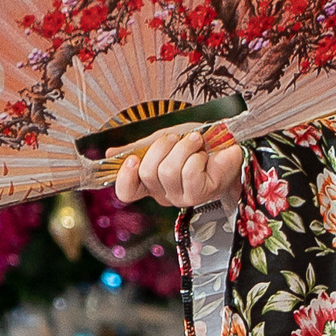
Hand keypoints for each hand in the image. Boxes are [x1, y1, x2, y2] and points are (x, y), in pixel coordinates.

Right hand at [109, 121, 244, 209]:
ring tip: (194, 142)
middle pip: (147, 173)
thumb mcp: (162, 141)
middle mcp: (163, 194)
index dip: (125, 177)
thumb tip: (110, 154)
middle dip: (161, 147)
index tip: (132, 158)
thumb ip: (138, 148)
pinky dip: (196, 155)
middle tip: (176, 138)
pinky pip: (189, 172)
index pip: (127, 192)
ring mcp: (181, 197)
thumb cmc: (194, 145)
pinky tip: (204, 154)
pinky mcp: (200, 194)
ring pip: (168, 171)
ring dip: (183, 148)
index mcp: (149, 183)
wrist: (225, 147)